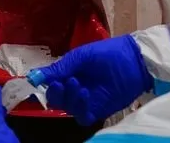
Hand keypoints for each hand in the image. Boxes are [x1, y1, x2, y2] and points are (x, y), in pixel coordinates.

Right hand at [30, 35, 152, 125]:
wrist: (134, 60)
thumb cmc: (107, 53)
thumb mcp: (80, 57)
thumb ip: (59, 68)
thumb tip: (35, 76)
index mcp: (68, 73)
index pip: (50, 83)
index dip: (44, 84)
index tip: (42, 80)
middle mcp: (74, 88)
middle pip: (56, 99)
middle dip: (55, 93)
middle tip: (60, 83)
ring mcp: (86, 100)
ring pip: (67, 108)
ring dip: (68, 98)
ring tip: (77, 84)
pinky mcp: (98, 110)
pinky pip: (82, 116)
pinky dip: (79, 109)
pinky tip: (85, 95)